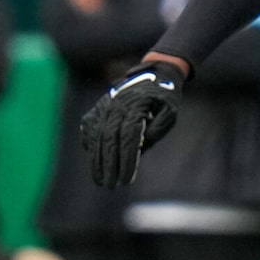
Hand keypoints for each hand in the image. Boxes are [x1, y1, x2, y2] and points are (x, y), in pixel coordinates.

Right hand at [80, 60, 181, 188]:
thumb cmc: (165, 98)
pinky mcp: (98, 107)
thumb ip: (156, 130)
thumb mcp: (170, 112)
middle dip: (109, 165)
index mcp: (137, 107)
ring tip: (100, 180)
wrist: (154, 73)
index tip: (126, 180)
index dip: (126, 160)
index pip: (129, 138)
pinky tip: (93, 157)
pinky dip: (89, 143)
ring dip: (97, 160)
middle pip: (110, 140)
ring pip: (97, 136)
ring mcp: (105, 106)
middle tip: (110, 186)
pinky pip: (89, 127)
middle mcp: (117, 106)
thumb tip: (139, 150)